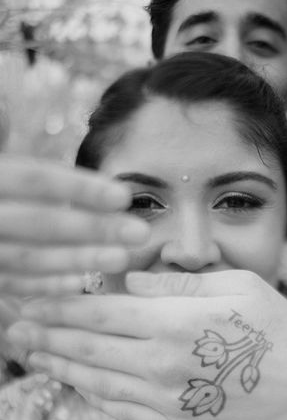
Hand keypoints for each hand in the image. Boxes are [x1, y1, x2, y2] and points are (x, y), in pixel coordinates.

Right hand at [0, 154, 148, 295]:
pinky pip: (11, 283)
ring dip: (78, 259)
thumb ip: (12, 144)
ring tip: (121, 258)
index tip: (123, 196)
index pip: (36, 179)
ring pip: (29, 258)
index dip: (80, 188)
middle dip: (93, 228)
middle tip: (140, 233)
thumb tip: (40, 134)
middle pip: (40, 222)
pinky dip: (44, 284)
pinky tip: (79, 282)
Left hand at [6, 270, 286, 419]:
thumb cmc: (276, 325)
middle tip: (17, 326)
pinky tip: (78, 381)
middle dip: (48, 334)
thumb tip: (131, 277)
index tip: (33, 298)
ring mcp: (170, 403)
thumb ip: (176, 281)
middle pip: (90, 347)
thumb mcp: (235, 283)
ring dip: (61, 366)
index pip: (101, 311)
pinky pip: (123, 410)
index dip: (61, 305)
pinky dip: (94, 393)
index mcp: (177, 322)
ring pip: (98, 381)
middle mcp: (165, 365)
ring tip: (33, 354)